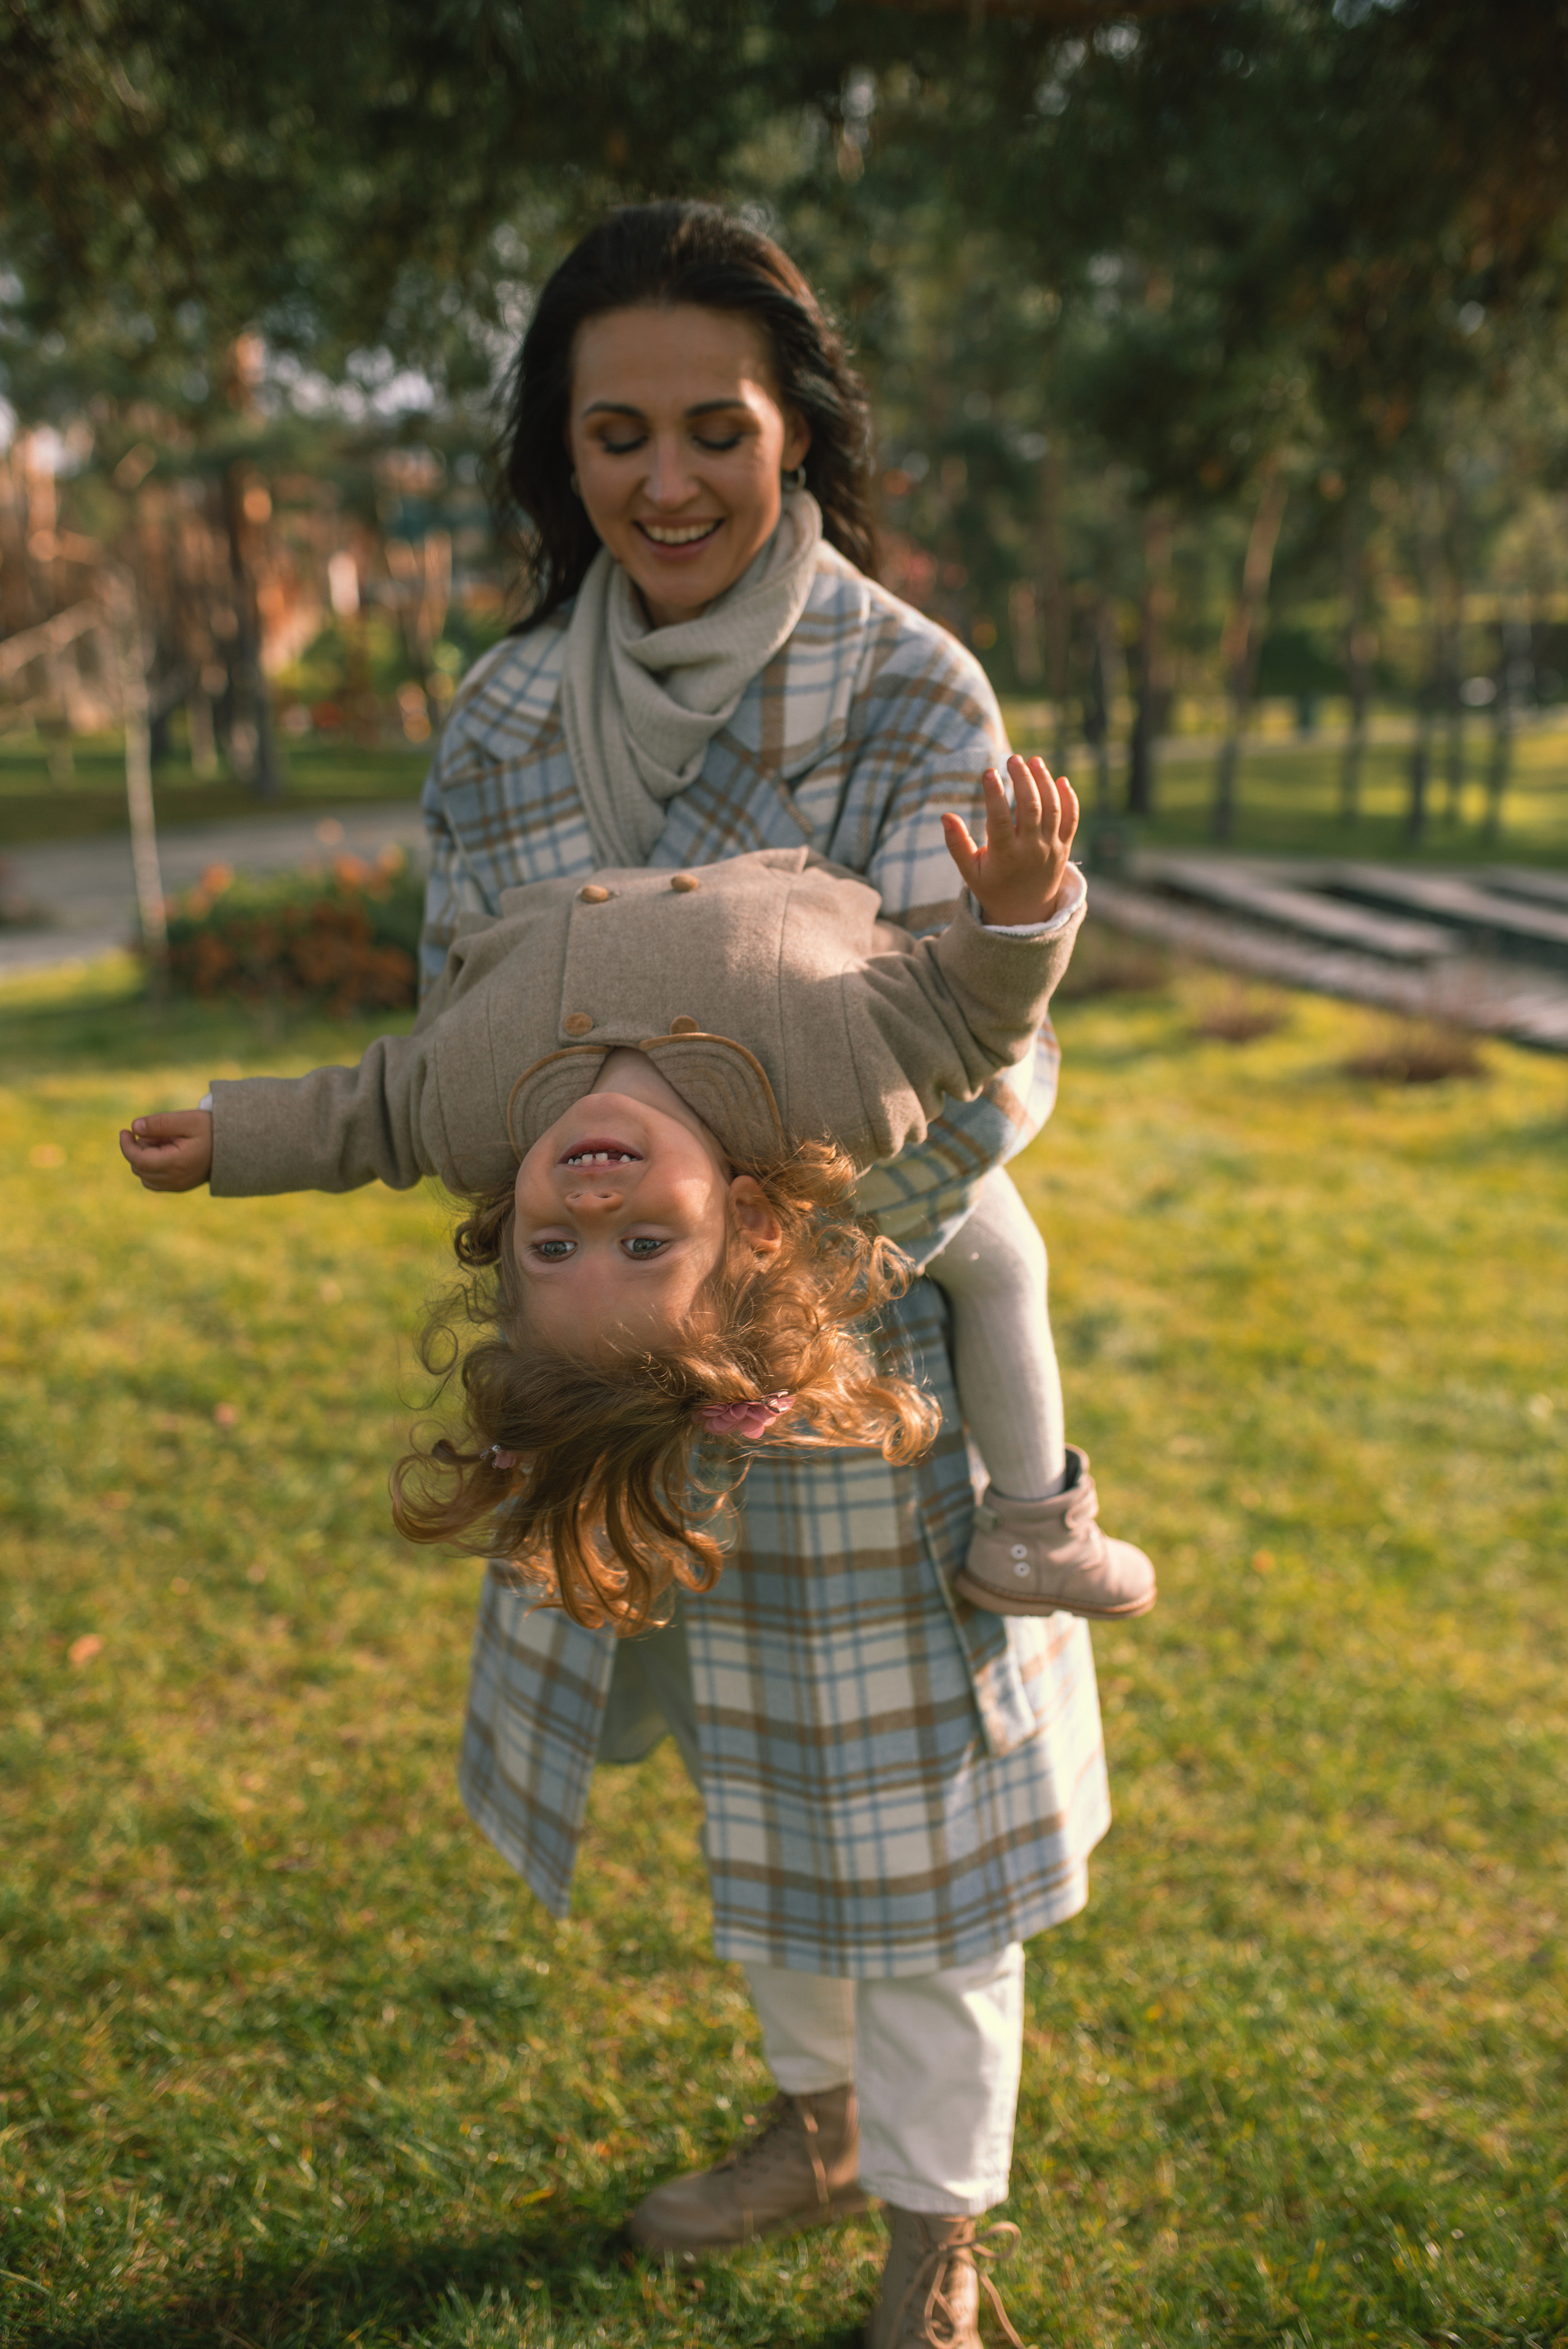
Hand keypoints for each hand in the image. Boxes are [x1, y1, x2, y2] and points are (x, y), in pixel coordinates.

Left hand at [119, 1110, 212, 1191]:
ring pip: (144, 1176)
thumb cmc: (212, 1130)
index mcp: (176, 1163)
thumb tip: (134, 1127)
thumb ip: (160, 1123)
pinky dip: (151, 1168)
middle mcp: (175, 1180)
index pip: (138, 1160)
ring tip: (165, 1142)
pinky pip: (154, 1182)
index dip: (126, 1145)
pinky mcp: (179, 1187)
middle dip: (140, 1148)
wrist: (235, 1147)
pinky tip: (164, 1153)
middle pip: (139, 1167)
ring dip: (145, 1158)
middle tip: (158, 1133)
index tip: (125, 1130)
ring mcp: (177, 1186)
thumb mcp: (188, 1120)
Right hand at [942, 755, 1080, 927]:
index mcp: (1005, 856)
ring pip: (1052, 809)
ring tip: (1034, 761)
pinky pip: (1072, 820)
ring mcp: (1051, 848)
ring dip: (1045, 782)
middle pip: (1031, 808)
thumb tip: (945, 815)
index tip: (989, 772)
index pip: (1000, 819)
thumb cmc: (992, 886)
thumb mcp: (970, 870)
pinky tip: (1061, 780)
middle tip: (1013, 759)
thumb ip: (957, 843)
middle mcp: (1031, 850)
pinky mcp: (1064, 847)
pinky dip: (1070, 799)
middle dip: (1023, 780)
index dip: (994, 794)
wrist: (1026, 911)